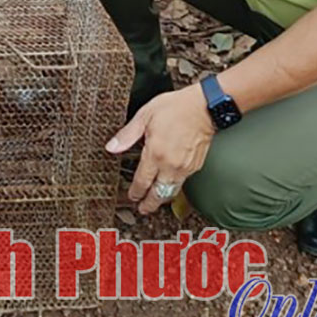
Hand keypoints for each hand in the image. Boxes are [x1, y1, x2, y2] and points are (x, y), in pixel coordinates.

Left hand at [107, 87, 214, 215]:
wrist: (204, 107)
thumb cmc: (176, 108)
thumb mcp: (145, 116)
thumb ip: (127, 135)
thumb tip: (112, 147)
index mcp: (155, 154)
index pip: (142, 182)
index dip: (135, 192)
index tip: (132, 196)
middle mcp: (170, 165)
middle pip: (158, 194)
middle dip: (149, 204)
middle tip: (143, 209)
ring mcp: (184, 167)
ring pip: (171, 191)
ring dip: (162, 198)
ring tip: (155, 200)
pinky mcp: (196, 166)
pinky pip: (182, 182)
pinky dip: (174, 186)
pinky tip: (169, 184)